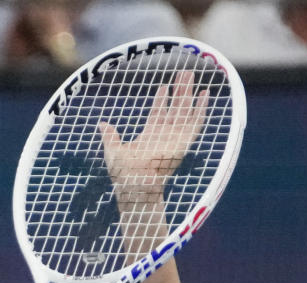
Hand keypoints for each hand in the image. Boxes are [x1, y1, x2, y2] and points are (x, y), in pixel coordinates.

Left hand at [99, 69, 209, 208]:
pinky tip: (204, 94)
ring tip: (191, 74)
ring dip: (189, 93)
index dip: (161, 100)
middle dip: (179, 91)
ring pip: (185, 111)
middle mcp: (164, 136)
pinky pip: (196, 123)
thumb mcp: (113, 153)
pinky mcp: (184, 143)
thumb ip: (110, 137)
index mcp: (149, 137)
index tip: (163, 86)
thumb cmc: (124, 175)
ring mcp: (175, 139)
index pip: (157, 114)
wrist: (137, 186)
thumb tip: (102, 124)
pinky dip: (201, 109)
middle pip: (174, 108)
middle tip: (183, 72)